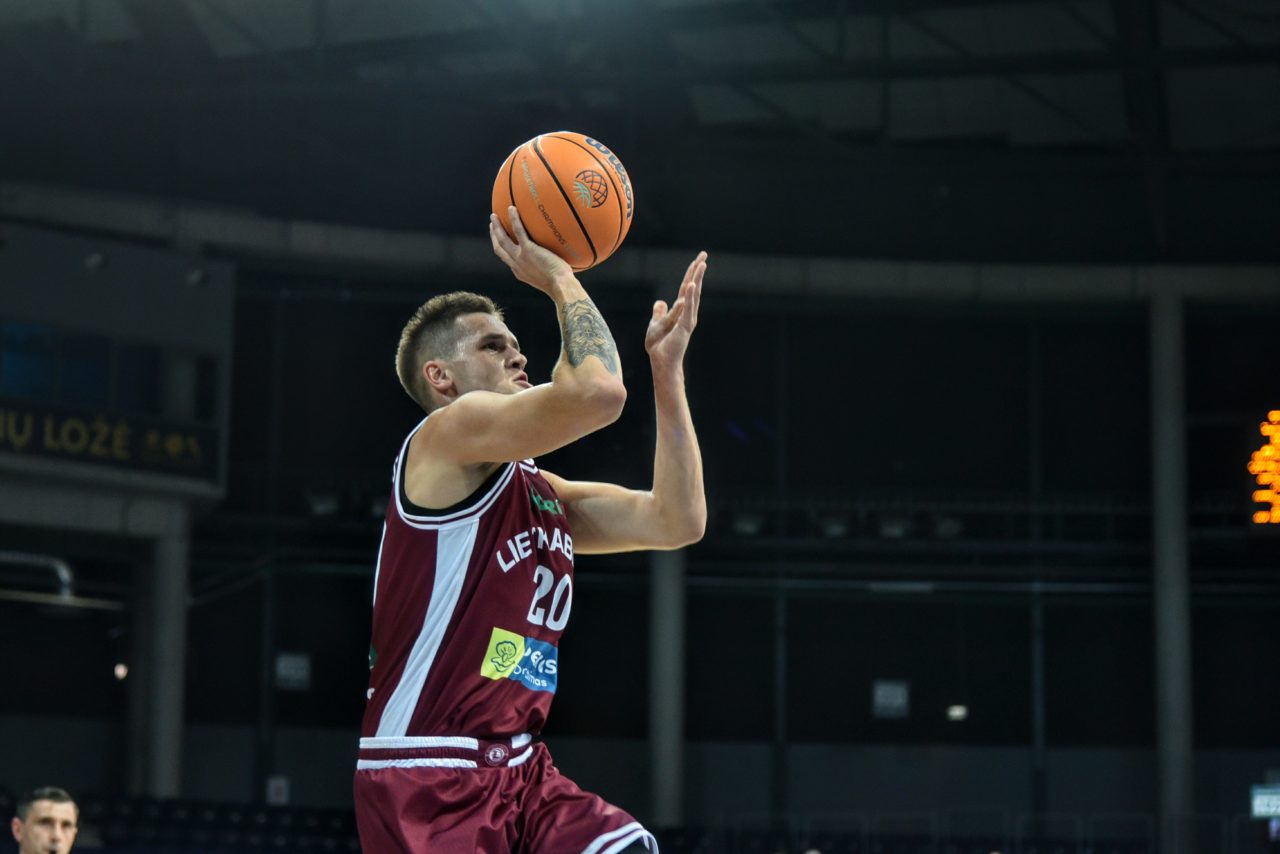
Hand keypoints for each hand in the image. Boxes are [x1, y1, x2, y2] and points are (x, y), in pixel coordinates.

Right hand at [489, 206, 575, 295]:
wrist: (560, 286)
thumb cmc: (562, 284)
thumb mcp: (551, 278)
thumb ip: (550, 267)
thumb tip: (560, 260)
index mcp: (520, 272)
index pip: (507, 259)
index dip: (502, 249)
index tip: (500, 240)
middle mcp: (516, 265)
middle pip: (499, 248)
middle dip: (494, 236)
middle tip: (492, 225)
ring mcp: (520, 257)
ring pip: (503, 239)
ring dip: (496, 227)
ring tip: (494, 216)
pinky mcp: (528, 250)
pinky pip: (518, 231)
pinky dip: (513, 219)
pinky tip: (512, 208)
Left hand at [646, 251, 705, 371]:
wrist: (661, 362)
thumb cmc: (659, 346)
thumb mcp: (655, 324)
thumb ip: (659, 312)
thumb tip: (660, 301)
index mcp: (680, 310)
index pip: (686, 287)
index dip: (691, 273)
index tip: (698, 259)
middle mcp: (687, 313)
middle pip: (693, 287)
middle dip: (698, 271)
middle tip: (704, 255)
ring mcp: (687, 319)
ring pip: (693, 295)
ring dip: (696, 279)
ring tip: (701, 265)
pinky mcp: (684, 327)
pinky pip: (687, 309)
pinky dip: (688, 297)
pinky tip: (691, 285)